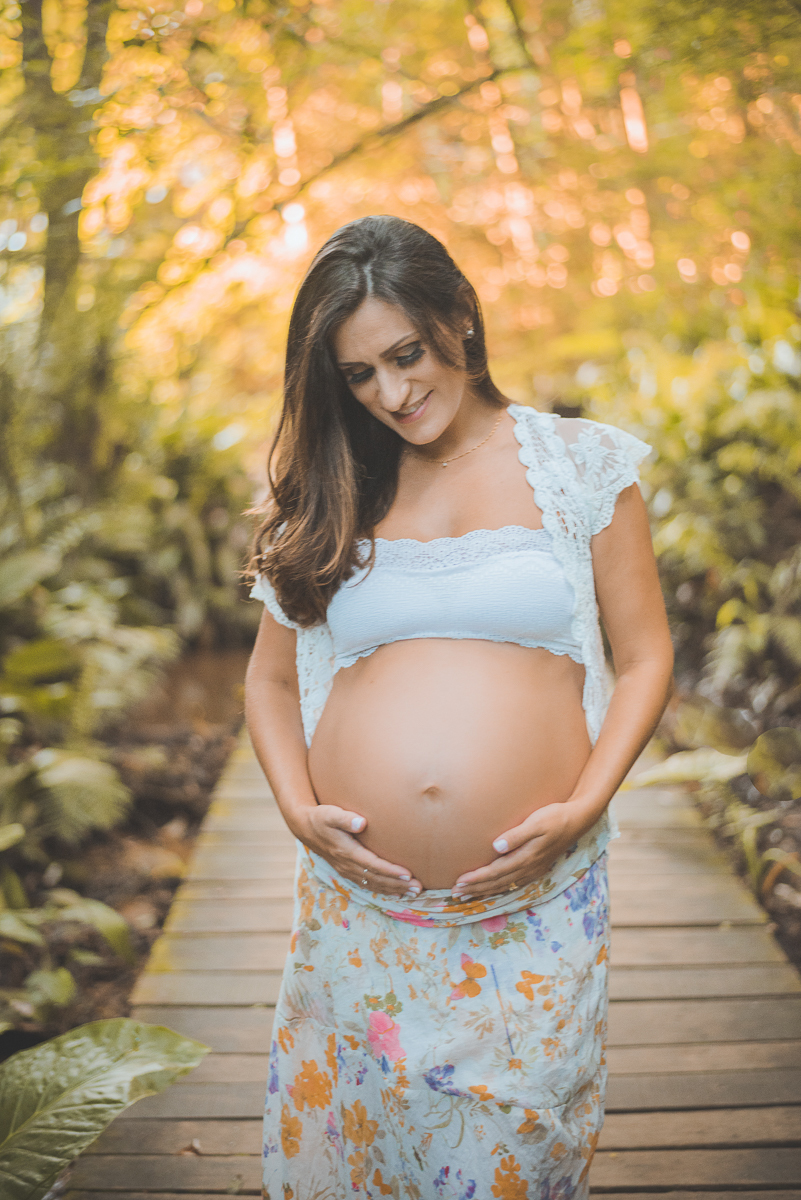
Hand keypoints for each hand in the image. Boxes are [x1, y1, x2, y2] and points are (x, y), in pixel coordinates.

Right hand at [299, 805, 422, 899]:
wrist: (305, 828)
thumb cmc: (321, 818)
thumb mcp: (330, 814)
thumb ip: (345, 818)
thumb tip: (362, 822)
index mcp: (346, 852)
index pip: (373, 865)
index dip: (391, 871)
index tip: (408, 874)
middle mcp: (347, 865)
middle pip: (376, 879)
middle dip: (398, 885)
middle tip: (418, 888)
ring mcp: (347, 870)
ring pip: (373, 884)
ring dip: (393, 890)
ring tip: (413, 893)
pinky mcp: (347, 871)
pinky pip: (367, 884)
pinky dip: (382, 890)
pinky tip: (396, 893)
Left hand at [451, 802, 582, 900]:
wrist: (578, 820)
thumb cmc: (555, 817)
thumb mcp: (536, 822)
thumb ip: (517, 835)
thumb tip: (496, 846)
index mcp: (526, 857)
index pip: (495, 872)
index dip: (476, 878)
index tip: (459, 882)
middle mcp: (529, 868)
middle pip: (497, 882)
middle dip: (476, 889)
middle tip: (456, 894)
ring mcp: (534, 870)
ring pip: (505, 885)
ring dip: (485, 891)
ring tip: (468, 895)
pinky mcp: (537, 867)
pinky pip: (514, 883)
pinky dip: (499, 888)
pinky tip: (492, 889)